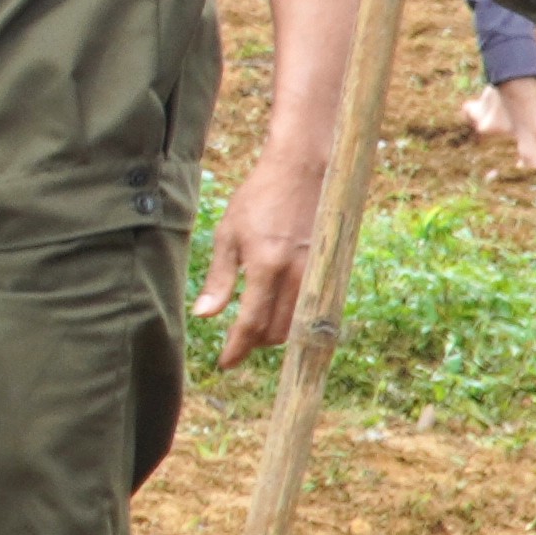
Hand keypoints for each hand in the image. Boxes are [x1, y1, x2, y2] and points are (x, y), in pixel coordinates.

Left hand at [198, 144, 324, 363]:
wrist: (302, 171)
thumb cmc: (260, 198)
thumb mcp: (228, 235)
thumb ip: (220, 279)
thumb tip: (205, 316)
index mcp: (267, 267)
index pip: (252, 323)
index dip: (237, 348)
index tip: (225, 363)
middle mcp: (296, 274)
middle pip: (277, 331)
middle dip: (255, 343)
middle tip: (237, 343)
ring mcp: (317, 272)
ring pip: (298, 324)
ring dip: (276, 334)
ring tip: (254, 329)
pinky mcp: (329, 268)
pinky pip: (314, 309)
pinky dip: (296, 319)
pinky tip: (280, 312)